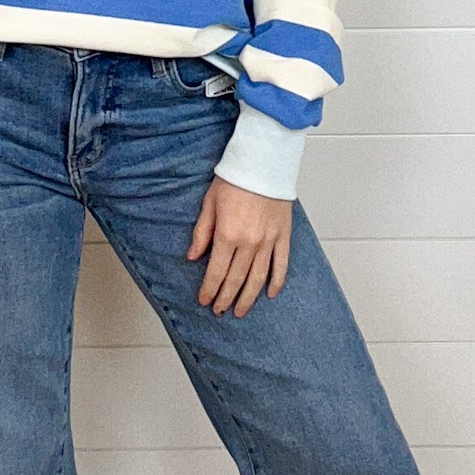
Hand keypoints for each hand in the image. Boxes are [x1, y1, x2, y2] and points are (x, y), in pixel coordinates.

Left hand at [186, 176, 291, 316]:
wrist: (263, 163)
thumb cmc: (234, 179)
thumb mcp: (209, 204)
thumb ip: (201, 233)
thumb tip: (192, 257)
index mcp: (227, 235)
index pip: (216, 272)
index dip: (209, 290)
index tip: (205, 301)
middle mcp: (249, 243)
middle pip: (236, 279)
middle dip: (226, 298)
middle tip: (220, 311)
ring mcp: (268, 241)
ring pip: (257, 278)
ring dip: (248, 298)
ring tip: (240, 311)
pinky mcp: (283, 236)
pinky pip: (281, 265)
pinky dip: (276, 282)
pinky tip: (270, 294)